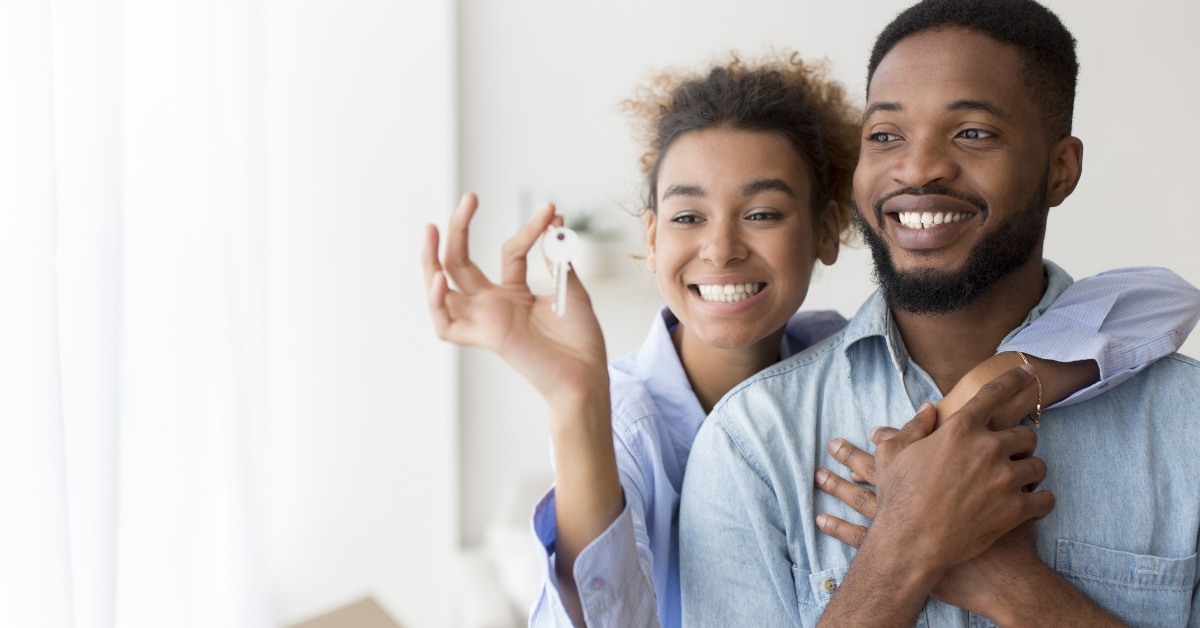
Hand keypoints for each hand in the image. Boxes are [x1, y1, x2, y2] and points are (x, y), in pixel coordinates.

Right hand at [424, 192, 608, 407]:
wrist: (587, 374)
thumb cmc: (581, 339)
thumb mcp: (570, 288)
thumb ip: (556, 257)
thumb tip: (553, 220)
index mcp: (513, 293)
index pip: (509, 251)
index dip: (530, 229)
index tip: (552, 211)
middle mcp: (493, 305)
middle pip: (460, 263)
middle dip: (460, 228)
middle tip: (469, 197)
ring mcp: (486, 320)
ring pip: (443, 289)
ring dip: (431, 260)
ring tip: (431, 230)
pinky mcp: (486, 337)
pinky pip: (447, 326)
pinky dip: (438, 305)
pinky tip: (440, 281)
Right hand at [819, 366, 1054, 584]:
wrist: (910, 543)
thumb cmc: (898, 497)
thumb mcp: (892, 453)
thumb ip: (913, 426)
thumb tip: (929, 409)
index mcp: (959, 428)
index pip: (995, 393)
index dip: (1015, 379)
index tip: (1030, 373)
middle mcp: (987, 448)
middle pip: (1026, 434)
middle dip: (1020, 443)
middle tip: (1008, 456)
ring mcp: (1005, 479)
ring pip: (1039, 466)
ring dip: (1030, 472)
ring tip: (1016, 482)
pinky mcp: (1015, 510)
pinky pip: (1045, 499)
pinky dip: (1040, 502)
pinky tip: (1030, 505)